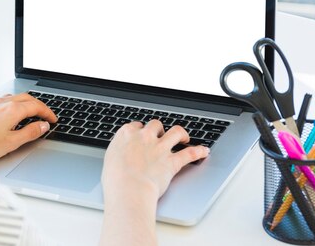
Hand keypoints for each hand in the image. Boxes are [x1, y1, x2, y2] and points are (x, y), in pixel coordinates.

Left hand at [0, 93, 57, 162]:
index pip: (36, 106)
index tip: (53, 120)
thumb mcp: (11, 143)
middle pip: (28, 98)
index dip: (48, 113)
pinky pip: (6, 100)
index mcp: (11, 110)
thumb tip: (42, 126)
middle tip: (47, 116)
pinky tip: (15, 115)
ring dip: (28, 104)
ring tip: (33, 115)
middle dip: (40, 106)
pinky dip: (16, 105)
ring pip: (16, 98)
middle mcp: (2, 103)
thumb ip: (30, 133)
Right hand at [99, 121, 208, 245]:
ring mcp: (160, 148)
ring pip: (176, 132)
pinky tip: (204, 151)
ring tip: (184, 137)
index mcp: (126, 135)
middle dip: (159, 129)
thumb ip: (118, 154)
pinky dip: (199, 152)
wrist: (128, 189)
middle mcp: (144, 137)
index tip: (141, 134)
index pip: (135, 126)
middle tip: (161, 134)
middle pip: (155, 125)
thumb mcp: (109, 161)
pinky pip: (189, 153)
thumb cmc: (115, 180)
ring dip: (181, 133)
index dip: (140, 130)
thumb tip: (120, 157)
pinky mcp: (172, 161)